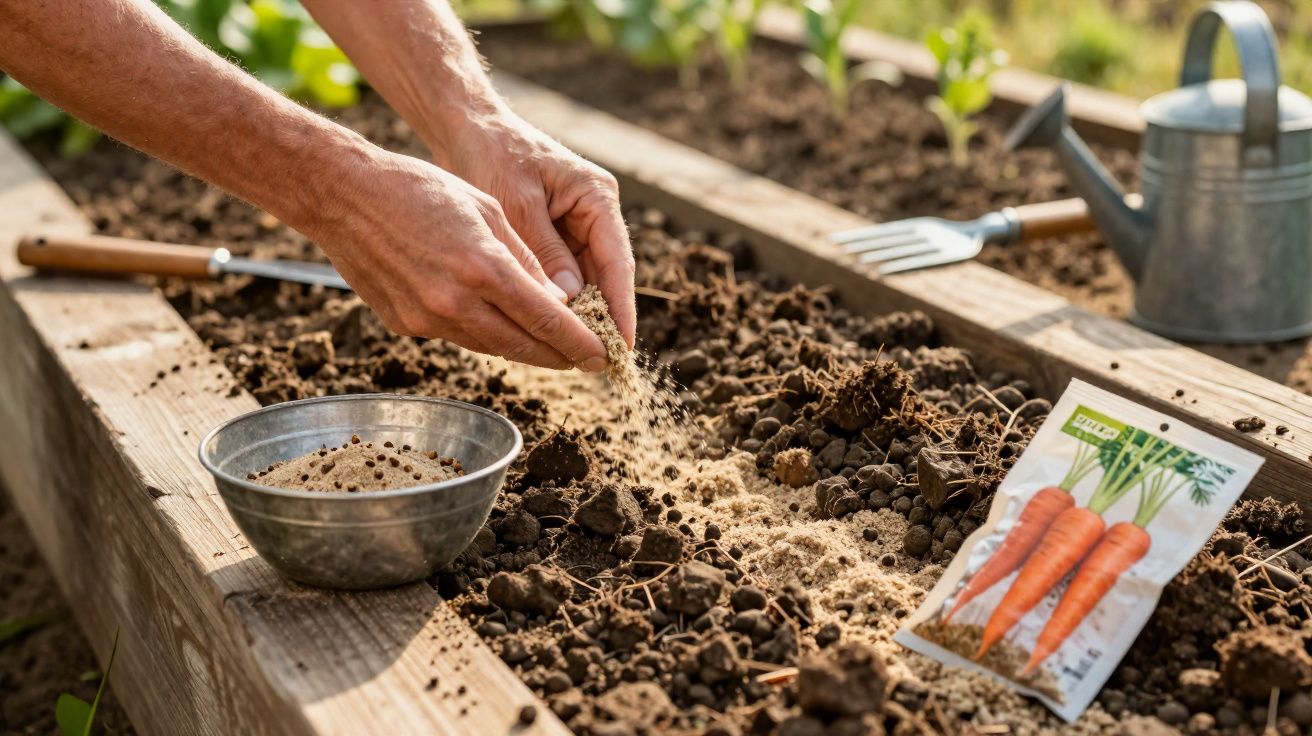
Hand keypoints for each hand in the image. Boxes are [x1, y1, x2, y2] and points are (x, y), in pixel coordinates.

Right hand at [315, 145, 608, 371]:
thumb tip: (558, 300)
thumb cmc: (419, 189)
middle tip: (586, 362)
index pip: (548, 321)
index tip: (603, 357)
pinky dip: (487, 336)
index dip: (580, 344)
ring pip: (492, 348)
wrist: (343, 196)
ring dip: (525, 350)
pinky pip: (459, 338)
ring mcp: (427, 319)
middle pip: (524, 346)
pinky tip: (502, 328)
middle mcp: (456, 302)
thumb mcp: (487, 209)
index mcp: (484, 267)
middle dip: (560, 357)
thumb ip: (526, 258)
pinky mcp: (405, 325)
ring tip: (552, 349)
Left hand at [432, 108, 636, 348]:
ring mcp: (576, 224)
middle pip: (606, 276)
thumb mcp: (515, 202)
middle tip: (597, 362)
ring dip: (577, 314)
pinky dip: (554, 300)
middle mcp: (594, 212)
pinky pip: (562, 275)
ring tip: (572, 355)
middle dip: (601, 319)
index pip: (617, 261)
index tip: (622, 347)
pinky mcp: (555, 234)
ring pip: (585, 280)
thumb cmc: (490, 154)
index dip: (621, 308)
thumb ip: (544, 252)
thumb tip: (569, 302)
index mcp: (596, 196)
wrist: (467, 127)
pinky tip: (546, 329)